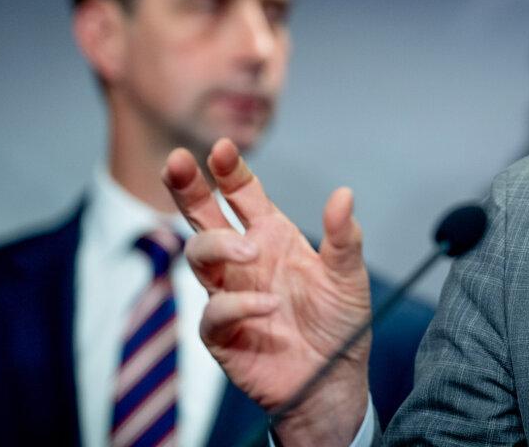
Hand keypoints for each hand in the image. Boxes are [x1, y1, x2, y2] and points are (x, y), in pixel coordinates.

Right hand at [163, 138, 370, 444]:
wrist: (335, 379)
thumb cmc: (339, 322)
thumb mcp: (349, 275)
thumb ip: (344, 237)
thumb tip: (343, 193)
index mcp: (271, 236)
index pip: (241, 194)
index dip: (229, 171)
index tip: (222, 149)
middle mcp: (244, 260)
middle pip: (202, 216)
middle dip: (187, 188)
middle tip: (178, 162)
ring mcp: (229, 294)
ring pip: (198, 257)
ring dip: (219, 246)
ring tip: (251, 251)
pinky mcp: (223, 335)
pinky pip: (215, 313)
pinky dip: (236, 304)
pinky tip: (266, 304)